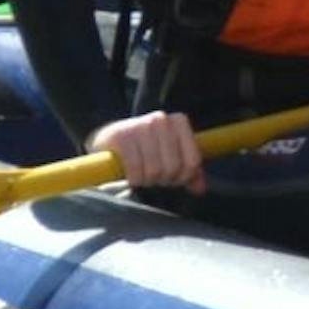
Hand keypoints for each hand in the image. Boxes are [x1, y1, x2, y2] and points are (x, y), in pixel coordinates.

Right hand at [90, 109, 205, 193]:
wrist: (108, 139)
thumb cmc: (145, 149)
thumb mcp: (170, 155)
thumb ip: (188, 170)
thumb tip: (200, 189)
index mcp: (179, 121)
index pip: (193, 161)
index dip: (183, 177)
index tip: (173, 179)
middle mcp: (161, 120)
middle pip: (173, 167)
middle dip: (164, 180)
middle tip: (154, 179)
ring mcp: (140, 126)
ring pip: (154, 170)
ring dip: (148, 181)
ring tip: (143, 176)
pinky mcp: (121, 137)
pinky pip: (135, 169)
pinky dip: (134, 179)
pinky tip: (131, 177)